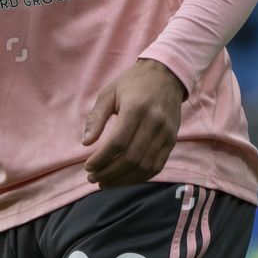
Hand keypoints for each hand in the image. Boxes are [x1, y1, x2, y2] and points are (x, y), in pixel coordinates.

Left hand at [80, 59, 186, 186]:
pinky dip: (140, 177)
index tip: (87, 167)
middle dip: (110, 173)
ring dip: (124, 180)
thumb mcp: (108, 93)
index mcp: (136, 108)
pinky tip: (124, 179)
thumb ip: (96, 118)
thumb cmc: (132, 83)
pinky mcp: (172, 141)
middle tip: (93, 178)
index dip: (101, 159)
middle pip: (131, 158)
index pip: (118, 143)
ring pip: (145, 166)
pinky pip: (157, 166)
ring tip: (105, 182)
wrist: (166, 75)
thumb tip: (86, 143)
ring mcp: (166, 134)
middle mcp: (154, 123)